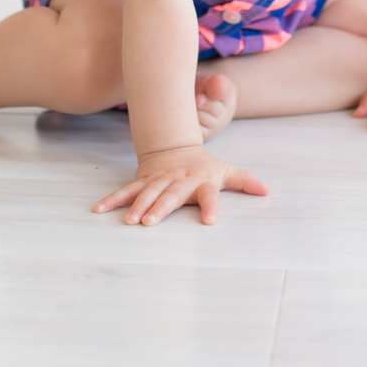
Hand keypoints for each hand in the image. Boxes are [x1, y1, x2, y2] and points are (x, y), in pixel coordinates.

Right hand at [93, 144, 268, 225]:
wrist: (174, 144)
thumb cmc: (203, 165)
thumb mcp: (225, 170)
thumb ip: (245, 181)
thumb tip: (267, 191)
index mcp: (202, 181)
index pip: (209, 195)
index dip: (211, 207)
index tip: (210, 221)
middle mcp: (179, 181)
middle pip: (171, 196)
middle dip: (160, 208)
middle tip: (149, 222)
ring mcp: (159, 180)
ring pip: (146, 193)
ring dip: (136, 206)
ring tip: (128, 220)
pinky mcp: (142, 181)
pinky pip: (126, 191)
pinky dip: (113, 200)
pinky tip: (99, 210)